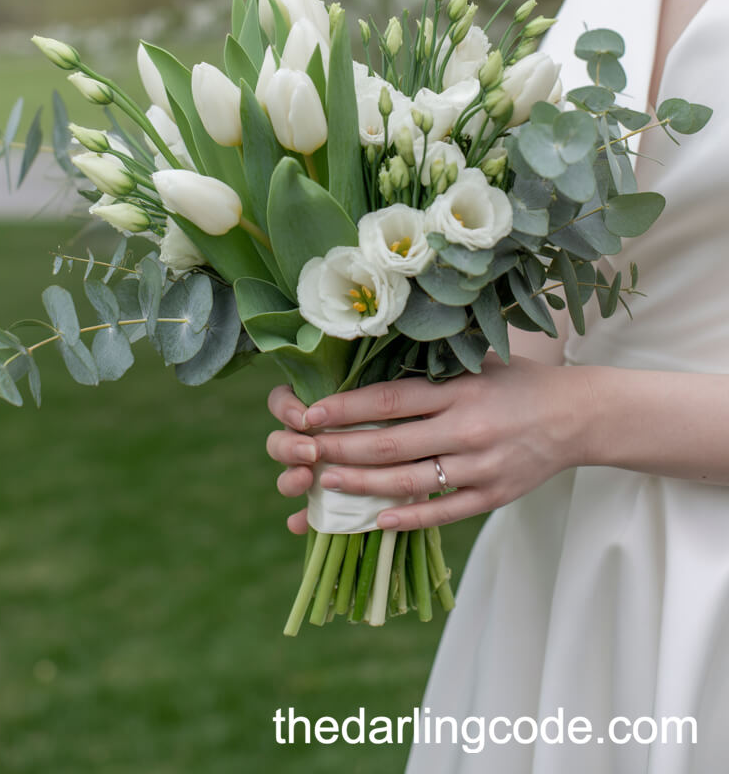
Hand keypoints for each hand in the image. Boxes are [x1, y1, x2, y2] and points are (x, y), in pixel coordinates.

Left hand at [266, 353, 593, 532]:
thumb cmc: (520, 383)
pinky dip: (409, 518)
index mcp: (460, 390)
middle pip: (391, 445)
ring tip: (328, 484)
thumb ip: (432, 373)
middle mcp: (467, 428)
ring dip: (363, 486)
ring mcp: (481, 466)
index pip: (391, 401)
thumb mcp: (477, 365)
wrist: (579, 416)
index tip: (312, 413)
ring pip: (410, 482)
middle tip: (305, 453)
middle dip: (342, 450)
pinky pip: (444, 512)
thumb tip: (372, 370)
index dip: (347, 409)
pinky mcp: (494, 495)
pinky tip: (379, 520)